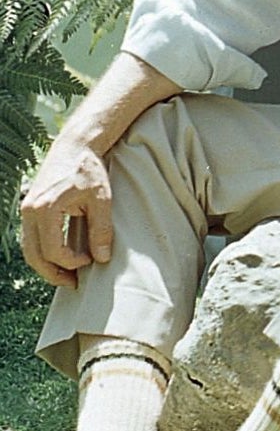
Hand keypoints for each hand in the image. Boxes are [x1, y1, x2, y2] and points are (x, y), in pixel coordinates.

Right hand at [18, 138, 111, 289]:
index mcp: (45, 209)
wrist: (75, 146)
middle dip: (52, 273)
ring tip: (67, 275)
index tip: (89, 261)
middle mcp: (29, 212)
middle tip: (73, 284)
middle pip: (34, 255)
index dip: (70, 262)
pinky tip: (60, 258)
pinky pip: (31, 239)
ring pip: (29, 250)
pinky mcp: (29, 210)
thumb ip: (101, 229)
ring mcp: (26, 211)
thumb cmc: (89, 169)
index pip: (52, 249)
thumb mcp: (101, 198)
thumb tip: (102, 259)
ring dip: (46, 265)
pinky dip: (43, 252)